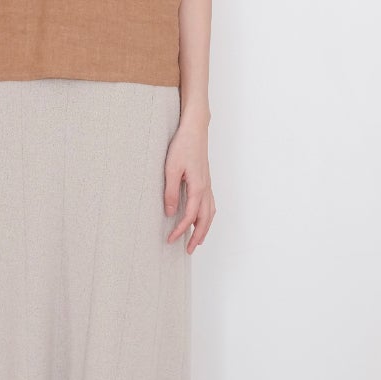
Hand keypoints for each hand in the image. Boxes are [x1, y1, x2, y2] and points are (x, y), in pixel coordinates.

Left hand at [163, 117, 215, 252]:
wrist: (195, 129)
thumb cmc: (183, 145)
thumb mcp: (171, 169)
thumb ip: (171, 192)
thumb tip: (170, 212)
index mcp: (198, 186)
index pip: (190, 215)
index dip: (181, 230)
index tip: (171, 239)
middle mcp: (206, 188)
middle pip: (205, 219)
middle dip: (198, 236)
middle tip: (189, 250)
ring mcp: (207, 184)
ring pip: (210, 212)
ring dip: (204, 227)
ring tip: (198, 239)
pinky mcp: (206, 180)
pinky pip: (210, 203)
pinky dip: (207, 215)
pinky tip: (201, 218)